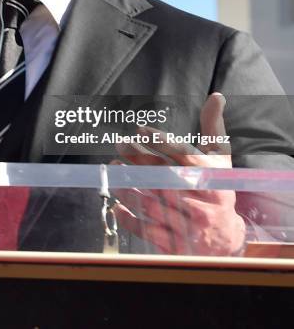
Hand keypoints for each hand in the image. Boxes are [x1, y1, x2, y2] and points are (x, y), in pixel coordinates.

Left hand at [113, 93, 245, 255]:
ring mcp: (189, 226)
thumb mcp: (220, 159)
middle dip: (140, 159)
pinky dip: (130, 217)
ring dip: (130, 186)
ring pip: (154, 204)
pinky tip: (116, 204)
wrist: (227, 241)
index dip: (162, 142)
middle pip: (166, 177)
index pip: (185, 157)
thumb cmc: (217, 189)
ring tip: (113, 169)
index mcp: (213, 179)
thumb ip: (213, 127)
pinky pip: (148, 230)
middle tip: (120, 144)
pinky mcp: (176, 245)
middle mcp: (203, 203)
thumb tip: (216, 95)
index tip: (140, 130)